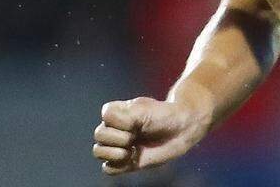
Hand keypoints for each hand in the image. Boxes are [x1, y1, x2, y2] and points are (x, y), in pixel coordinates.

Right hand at [92, 97, 208, 174]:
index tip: (137, 120)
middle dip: (119, 138)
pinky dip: (119, 165)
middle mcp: (115, 128)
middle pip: (99, 135)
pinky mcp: (124, 161)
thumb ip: (124, 117)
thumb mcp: (144, 111)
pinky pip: (108, 169)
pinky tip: (133, 158)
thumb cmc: (164, 116)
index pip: (105, 115)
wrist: (181, 130)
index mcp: (118, 112)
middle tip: (136, 136)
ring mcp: (118, 145)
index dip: (120, 121)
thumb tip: (107, 127)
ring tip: (133, 149)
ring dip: (116, 153)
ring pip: (98, 152)